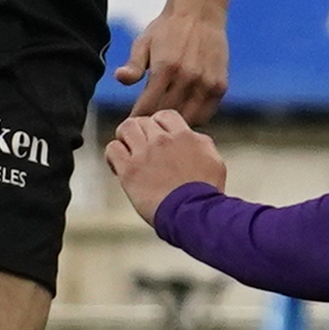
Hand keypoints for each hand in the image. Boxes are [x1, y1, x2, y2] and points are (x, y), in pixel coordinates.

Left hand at [107, 108, 232, 218]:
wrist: (193, 213)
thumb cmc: (206, 194)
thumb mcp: (215, 161)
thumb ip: (202, 144)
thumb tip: (192, 138)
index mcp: (184, 136)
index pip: (165, 115)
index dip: (159, 125)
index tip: (157, 137)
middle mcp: (162, 140)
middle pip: (143, 121)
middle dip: (141, 133)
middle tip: (141, 147)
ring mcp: (145, 154)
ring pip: (126, 128)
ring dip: (125, 138)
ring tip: (127, 152)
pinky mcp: (129, 170)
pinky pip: (113, 149)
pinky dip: (113, 155)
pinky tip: (118, 166)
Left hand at [114, 0, 229, 127]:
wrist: (200, 12)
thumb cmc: (166, 28)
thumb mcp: (144, 43)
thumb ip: (133, 65)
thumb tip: (120, 79)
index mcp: (165, 68)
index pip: (147, 107)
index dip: (136, 119)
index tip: (128, 126)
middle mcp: (188, 77)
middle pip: (166, 115)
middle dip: (153, 125)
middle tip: (143, 130)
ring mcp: (206, 82)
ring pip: (188, 119)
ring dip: (174, 124)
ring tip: (162, 125)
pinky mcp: (220, 85)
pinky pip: (205, 113)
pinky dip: (193, 118)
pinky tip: (182, 115)